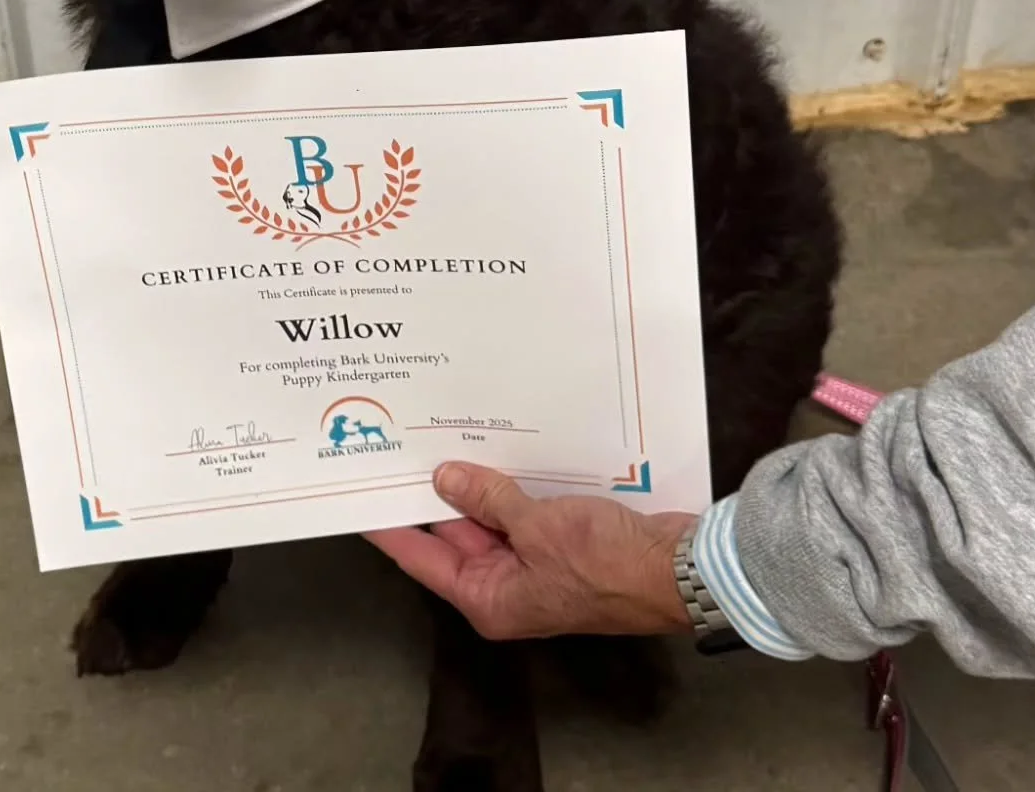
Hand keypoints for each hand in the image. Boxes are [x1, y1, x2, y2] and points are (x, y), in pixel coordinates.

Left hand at [366, 462, 697, 640]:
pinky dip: (506, 486)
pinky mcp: (557, 545)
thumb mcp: (537, 526)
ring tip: (437, 437)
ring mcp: (531, 565)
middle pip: (451, 536)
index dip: (388, 527)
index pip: (420, 559)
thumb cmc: (605, 562)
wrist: (676, 568)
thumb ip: (487, 500)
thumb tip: (445, 478)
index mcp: (487, 598)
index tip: (357, 497)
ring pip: (486, 519)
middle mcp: (503, 586)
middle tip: (397, 449)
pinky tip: (494, 448)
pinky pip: (518, 512)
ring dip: (471, 484)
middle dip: (430, 494)